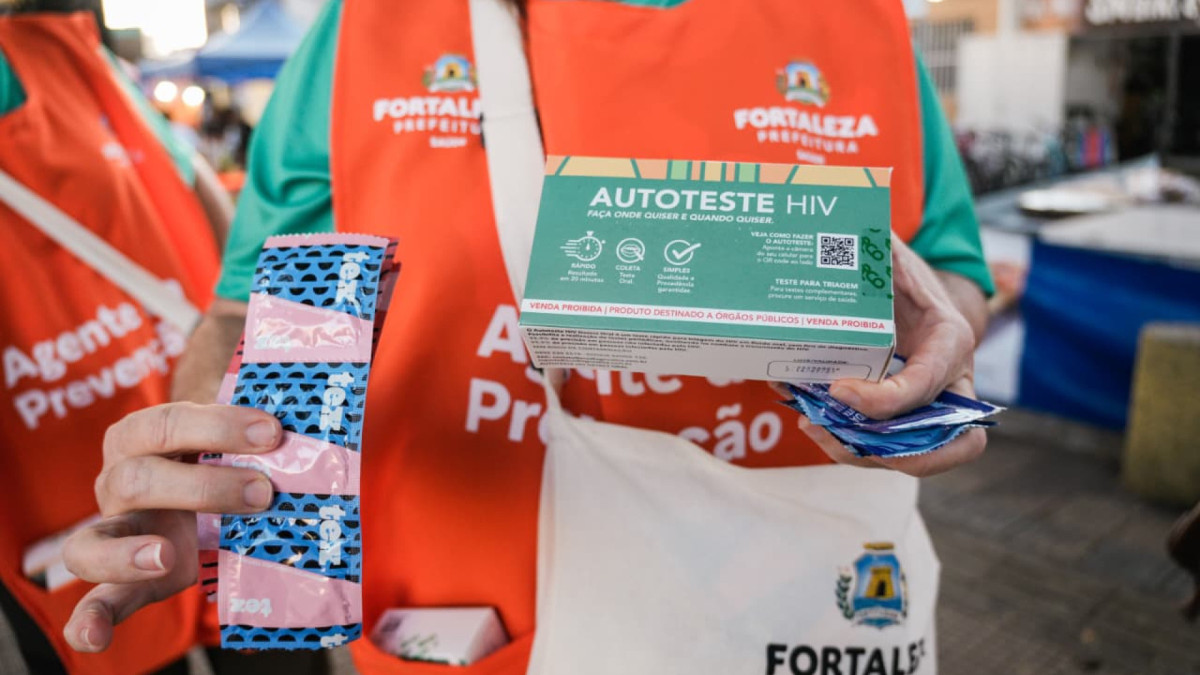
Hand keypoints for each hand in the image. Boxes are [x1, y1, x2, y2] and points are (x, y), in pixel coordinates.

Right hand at [61, 403, 282, 652]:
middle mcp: (117, 482)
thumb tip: (315, 437)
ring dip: (128, 552)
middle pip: (138, 479)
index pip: (167, 423)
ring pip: (94, 541)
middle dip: (205, 485)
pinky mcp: (124, 579)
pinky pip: (96, 600)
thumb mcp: (233, 442)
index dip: (219, 426)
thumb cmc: (221, 457)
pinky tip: (94, 637)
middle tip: (263, 493)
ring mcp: (116, 532)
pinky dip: (89, 620)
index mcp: (141, 437)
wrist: (203, 494)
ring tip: (166, 555)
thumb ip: (259, 440)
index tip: (271, 432)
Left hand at [782, 237, 987, 476]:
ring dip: (859, 451)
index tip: (837, 388)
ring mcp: (931, 403)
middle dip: (889, 451)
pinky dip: (850, 442)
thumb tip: (835, 218)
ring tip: (810, 425)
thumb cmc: (897, 265)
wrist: (905, 284)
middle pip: (944, 443)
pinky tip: (811, 419)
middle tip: (830, 431)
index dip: (884, 399)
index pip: (927, 385)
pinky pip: (888, 444)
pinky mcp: (905, 415)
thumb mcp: (886, 248)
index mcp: (950, 338)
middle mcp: (951, 379)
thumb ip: (869, 241)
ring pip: (913, 453)